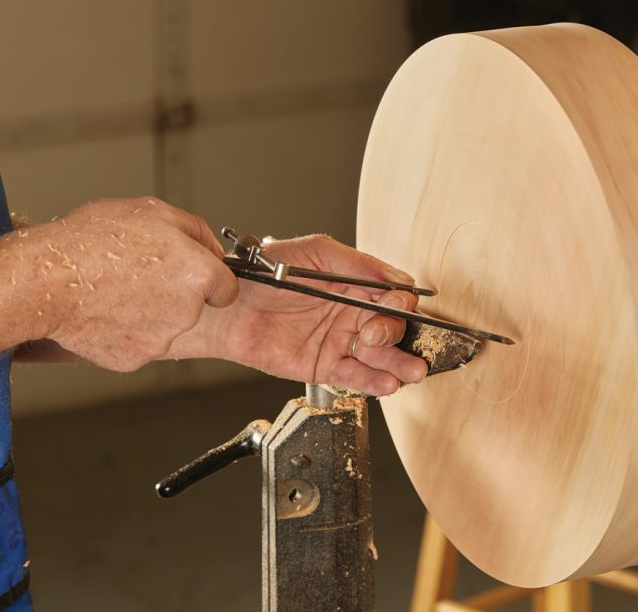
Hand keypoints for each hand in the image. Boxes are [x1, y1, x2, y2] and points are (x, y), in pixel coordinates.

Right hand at [28, 197, 238, 370]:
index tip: (192, 277)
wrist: (44, 280)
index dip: (209, 280)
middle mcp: (187, 310)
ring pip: (165, 326)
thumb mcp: (151, 211)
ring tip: (113, 289)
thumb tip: (212, 247)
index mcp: (198, 273)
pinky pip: (137, 344)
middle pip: (193, 306)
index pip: (227, 287)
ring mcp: (161, 338)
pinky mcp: (134, 358)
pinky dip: (123, 331)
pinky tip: (102, 310)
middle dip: (172, 293)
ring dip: (147, 312)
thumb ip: (194, 230)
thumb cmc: (92, 241)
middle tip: (136, 275)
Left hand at [167, 234, 428, 394]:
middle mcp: (350, 315)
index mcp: (354, 286)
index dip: (402, 302)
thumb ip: (358, 264)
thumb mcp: (315, 253)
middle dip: (395, 333)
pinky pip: (355, 377)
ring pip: (380, 356)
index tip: (399, 305)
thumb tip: (397, 278)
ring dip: (399, 363)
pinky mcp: (322, 367)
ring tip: (411, 370)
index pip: (393, 296)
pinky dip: (374, 382)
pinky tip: (387, 382)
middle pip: (391, 327)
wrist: (226, 304)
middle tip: (377, 334)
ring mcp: (338, 342)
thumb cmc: (264, 272)